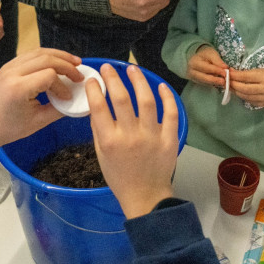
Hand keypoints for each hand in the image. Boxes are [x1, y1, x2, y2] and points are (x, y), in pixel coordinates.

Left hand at [0, 48, 80, 162]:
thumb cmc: (9, 129)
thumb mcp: (38, 122)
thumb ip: (59, 109)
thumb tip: (76, 99)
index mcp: (19, 88)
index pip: (50, 75)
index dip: (63, 85)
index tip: (68, 97)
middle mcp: (12, 72)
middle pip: (46, 58)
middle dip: (66, 64)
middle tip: (80, 73)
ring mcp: (8, 66)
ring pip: (39, 52)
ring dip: (58, 56)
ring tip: (74, 62)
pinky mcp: (8, 65)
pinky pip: (30, 55)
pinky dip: (46, 56)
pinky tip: (57, 63)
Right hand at [87, 63, 177, 218]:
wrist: (145, 196)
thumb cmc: (119, 176)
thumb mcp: (101, 154)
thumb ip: (99, 129)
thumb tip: (96, 102)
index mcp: (110, 141)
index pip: (99, 107)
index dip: (94, 89)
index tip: (93, 79)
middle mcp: (130, 136)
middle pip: (121, 99)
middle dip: (113, 79)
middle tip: (109, 67)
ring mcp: (152, 137)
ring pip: (147, 101)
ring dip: (139, 81)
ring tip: (133, 69)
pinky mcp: (170, 139)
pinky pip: (171, 113)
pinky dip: (167, 97)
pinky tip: (160, 86)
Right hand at [187, 44, 227, 87]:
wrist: (199, 58)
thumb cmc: (205, 55)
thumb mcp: (211, 54)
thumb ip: (218, 61)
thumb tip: (225, 68)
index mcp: (194, 63)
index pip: (206, 68)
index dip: (216, 71)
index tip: (225, 73)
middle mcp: (191, 72)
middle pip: (204, 78)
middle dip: (215, 80)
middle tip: (224, 81)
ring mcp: (194, 79)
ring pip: (205, 83)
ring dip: (215, 83)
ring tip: (224, 82)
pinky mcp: (197, 82)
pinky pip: (206, 84)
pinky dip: (213, 84)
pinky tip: (219, 82)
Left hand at [229, 67, 263, 107]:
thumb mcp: (259, 70)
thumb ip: (245, 72)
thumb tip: (230, 72)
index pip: (245, 77)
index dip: (234, 76)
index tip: (227, 74)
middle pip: (244, 89)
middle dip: (233, 85)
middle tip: (225, 82)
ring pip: (245, 96)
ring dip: (235, 91)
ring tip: (229, 87)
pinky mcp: (262, 104)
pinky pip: (248, 101)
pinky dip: (241, 96)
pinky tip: (238, 92)